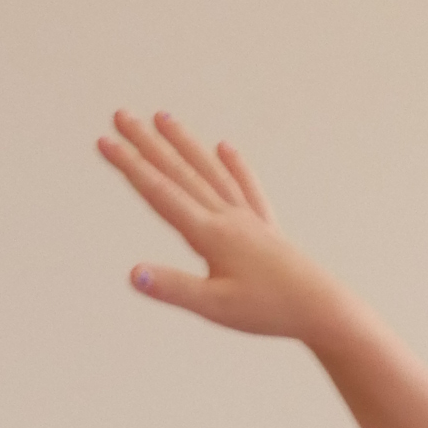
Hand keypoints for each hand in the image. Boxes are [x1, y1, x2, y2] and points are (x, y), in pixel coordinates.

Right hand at [97, 109, 341, 339]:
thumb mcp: (215, 308)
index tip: (103, 141)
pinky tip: (225, 148)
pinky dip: (234, 167)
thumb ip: (173, 288)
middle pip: (181, 172)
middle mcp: (227, 217)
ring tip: (163, 118)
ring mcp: (248, 220)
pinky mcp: (267, 228)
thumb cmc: (269, 312)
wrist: (323, 310)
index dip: (129, 166)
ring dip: (185, 144)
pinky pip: (247, 189)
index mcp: (210, 233)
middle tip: (120, 115)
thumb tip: (134, 274)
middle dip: (147, 144)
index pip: (160, 193)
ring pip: (210, 172)